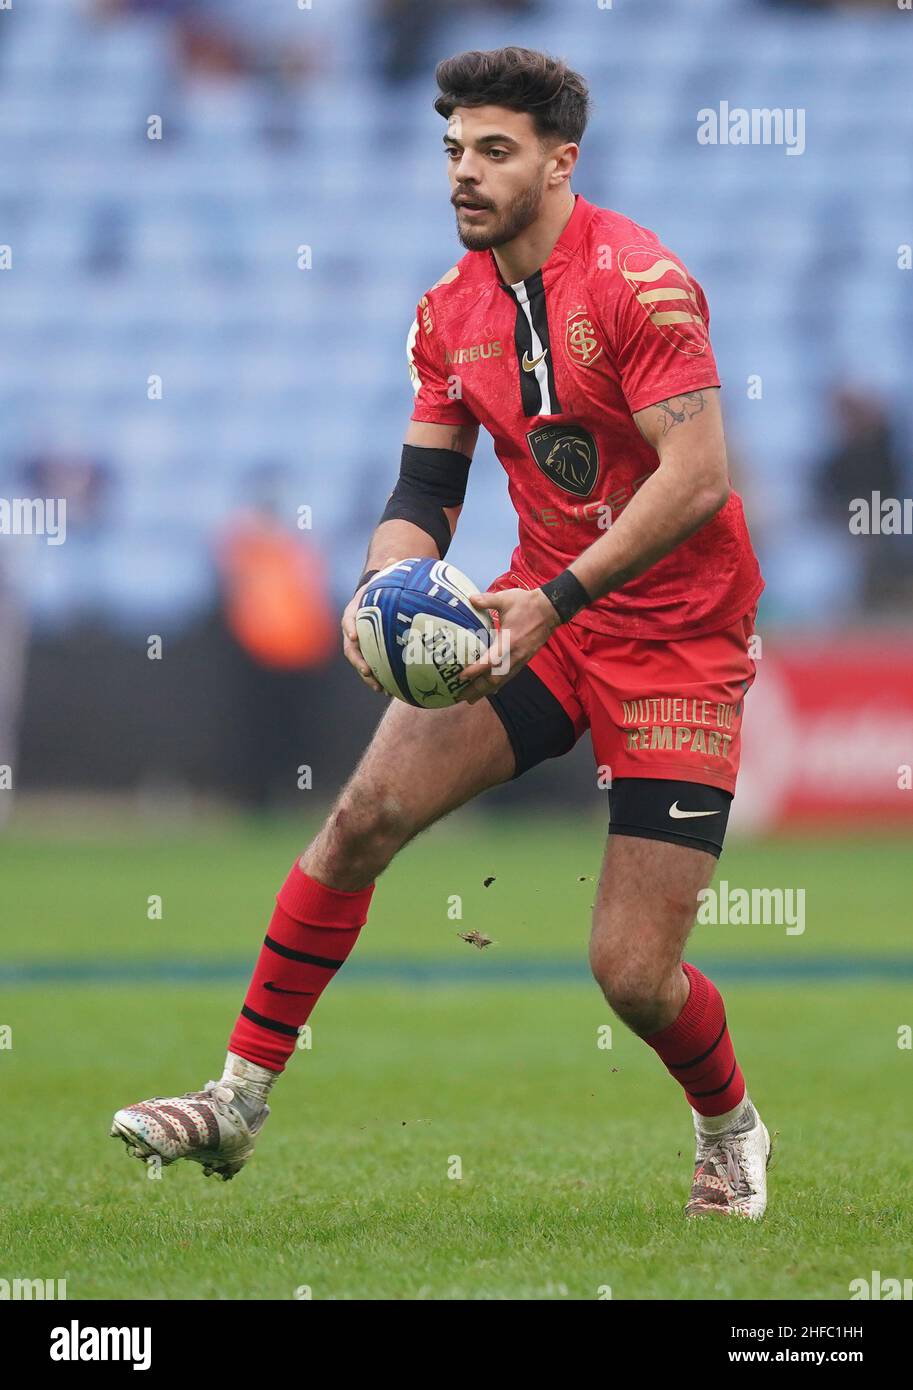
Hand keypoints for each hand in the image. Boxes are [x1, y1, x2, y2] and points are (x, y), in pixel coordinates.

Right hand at [341, 582, 386, 694]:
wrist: (376, 600)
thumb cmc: (381, 589)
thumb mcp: (384, 578)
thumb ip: (389, 571)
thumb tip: (395, 559)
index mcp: (355, 612)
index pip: (349, 619)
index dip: (350, 627)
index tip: (355, 635)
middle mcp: (354, 630)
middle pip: (351, 648)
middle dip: (358, 661)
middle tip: (367, 670)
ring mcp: (360, 645)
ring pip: (360, 663)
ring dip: (368, 677)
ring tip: (380, 688)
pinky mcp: (369, 654)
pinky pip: (372, 668)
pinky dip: (380, 679)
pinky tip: (392, 691)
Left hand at [456, 587, 560, 703]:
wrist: (550, 609)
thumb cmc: (527, 603)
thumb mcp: (506, 598)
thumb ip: (487, 600)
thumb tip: (470, 599)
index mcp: (509, 640)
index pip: (490, 660)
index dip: (476, 670)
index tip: (461, 676)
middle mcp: (515, 654)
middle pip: (495, 678)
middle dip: (478, 689)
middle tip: (461, 696)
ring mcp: (521, 659)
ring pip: (502, 680)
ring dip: (487, 690)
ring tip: (472, 699)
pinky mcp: (524, 660)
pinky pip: (509, 676)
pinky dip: (498, 684)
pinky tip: (490, 690)